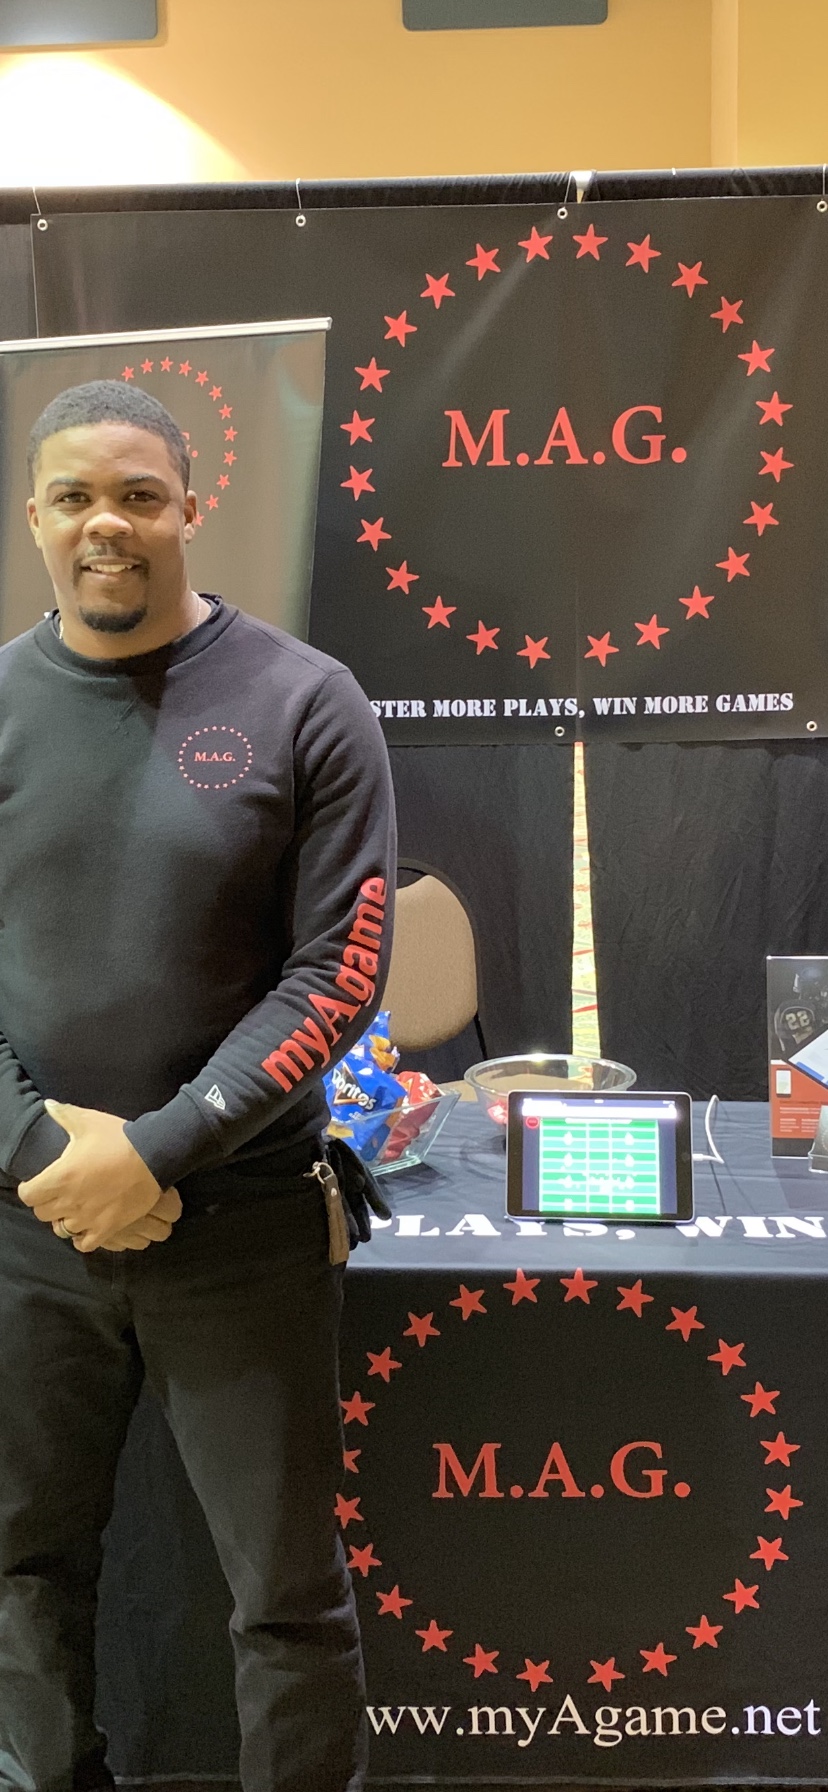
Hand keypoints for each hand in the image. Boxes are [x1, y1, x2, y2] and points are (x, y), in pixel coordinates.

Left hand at [18, 1100, 166, 1251]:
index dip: (30, 1189)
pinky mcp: (106, 1229)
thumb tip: (48, 1105)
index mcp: (59, 1177)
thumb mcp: (88, 1122)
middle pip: (42, 1213)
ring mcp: (87, 1218)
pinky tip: (86, 1226)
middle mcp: (69, 1202)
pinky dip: (82, 1238)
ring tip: (73, 1209)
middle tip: (57, 1193)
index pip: (27, 1195)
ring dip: (64, 1219)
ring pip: (61, 1229)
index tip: (37, 1183)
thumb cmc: (117, 1138)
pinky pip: (84, 1244)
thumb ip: (64, 1115)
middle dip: (46, 1203)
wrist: (152, 1156)